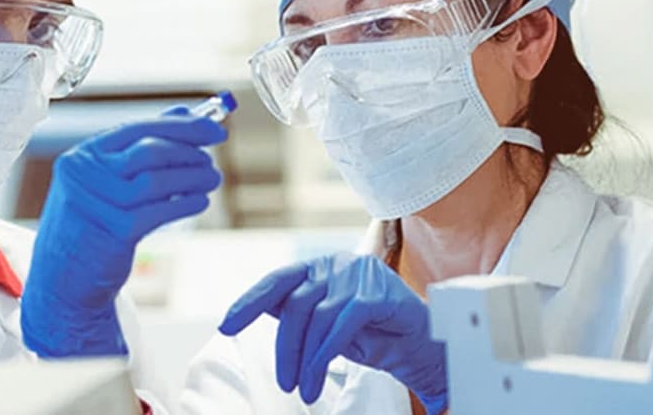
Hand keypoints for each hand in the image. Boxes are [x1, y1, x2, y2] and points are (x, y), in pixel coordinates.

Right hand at [21, 108, 226, 356]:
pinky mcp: (113, 231)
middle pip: (148, 152)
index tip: (214, 129)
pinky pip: (159, 211)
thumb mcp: (106, 182)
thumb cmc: (90, 225)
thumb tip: (183, 113)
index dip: (182, 127)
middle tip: (211, 160)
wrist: (63, 279)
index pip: (138, 129)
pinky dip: (185, 203)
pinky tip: (199, 201)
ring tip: (211, 179)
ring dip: (192, 177)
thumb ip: (140, 147)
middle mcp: (84, 175)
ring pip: (157, 181)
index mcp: (82, 157)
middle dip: (189, 152)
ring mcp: (97, 204)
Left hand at [218, 254, 447, 414]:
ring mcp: (359, 274)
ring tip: (304, 389)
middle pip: (295, 304)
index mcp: (321, 268)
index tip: (226, 325)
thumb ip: (299, 314)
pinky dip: (324, 355)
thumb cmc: (376, 336)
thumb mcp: (328, 327)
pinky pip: (340, 325)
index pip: (277, 280)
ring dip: (305, 359)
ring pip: (316, 317)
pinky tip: (317, 376)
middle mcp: (337, 264)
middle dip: (285, 347)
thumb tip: (259, 312)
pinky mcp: (377, 292)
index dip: (249, 301)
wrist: (426, 347)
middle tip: (285, 381)